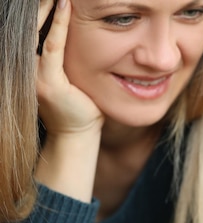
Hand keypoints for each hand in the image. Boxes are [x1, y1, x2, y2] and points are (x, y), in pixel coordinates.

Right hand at [35, 0, 103, 201]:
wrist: (78, 132)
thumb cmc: (80, 100)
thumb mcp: (70, 69)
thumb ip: (65, 47)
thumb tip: (74, 19)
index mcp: (27, 57)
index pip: (29, 20)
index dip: (38, 1)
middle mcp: (23, 62)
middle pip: (27, 20)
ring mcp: (32, 72)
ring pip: (35, 28)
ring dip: (46, 5)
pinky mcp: (47, 81)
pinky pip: (53, 46)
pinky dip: (58, 25)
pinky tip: (64, 5)